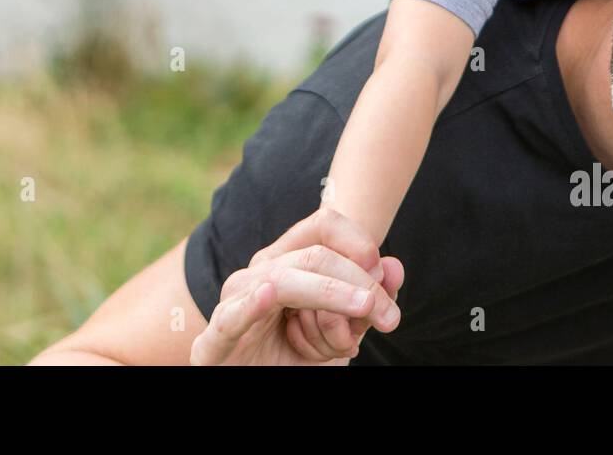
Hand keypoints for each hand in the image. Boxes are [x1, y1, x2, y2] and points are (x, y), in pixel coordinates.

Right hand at [189, 209, 403, 365]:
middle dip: (358, 280)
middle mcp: (259, 272)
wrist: (252, 385)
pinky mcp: (217, 337)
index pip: (322, 226)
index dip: (355, 238)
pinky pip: (235, 316)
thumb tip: (396, 267)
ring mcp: (235, 300)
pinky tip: (270, 296)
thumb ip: (366, 300)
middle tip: (390, 315)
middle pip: (314, 255)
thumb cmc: (291, 355)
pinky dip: (252, 305)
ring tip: (364, 305)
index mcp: (286, 261)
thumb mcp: (340, 330)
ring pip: (284, 280)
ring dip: (330, 294)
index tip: (381, 269)